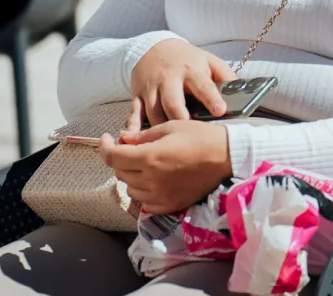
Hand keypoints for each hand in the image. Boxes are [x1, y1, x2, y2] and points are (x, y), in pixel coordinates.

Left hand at [100, 120, 231, 214]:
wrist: (227, 157)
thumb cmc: (200, 136)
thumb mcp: (170, 127)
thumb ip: (143, 136)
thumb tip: (123, 139)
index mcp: (149, 158)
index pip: (113, 157)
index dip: (105, 147)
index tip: (108, 138)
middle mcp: (151, 180)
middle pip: (120, 172)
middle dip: (120, 158)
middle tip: (130, 147)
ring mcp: (161, 196)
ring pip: (131, 188)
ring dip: (131, 175)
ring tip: (143, 163)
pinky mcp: (170, 205)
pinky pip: (146, 202)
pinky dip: (144, 191)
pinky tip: (154, 179)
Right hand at [128, 39, 237, 131]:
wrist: (153, 48)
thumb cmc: (187, 60)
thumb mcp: (208, 61)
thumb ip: (226, 76)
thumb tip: (243, 95)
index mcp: (190, 70)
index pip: (202, 85)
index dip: (211, 98)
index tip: (220, 111)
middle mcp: (169, 78)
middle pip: (173, 102)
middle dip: (180, 119)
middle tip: (188, 135)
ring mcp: (151, 87)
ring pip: (154, 112)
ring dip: (160, 129)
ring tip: (168, 146)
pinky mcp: (138, 95)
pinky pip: (134, 112)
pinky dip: (132, 127)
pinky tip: (131, 139)